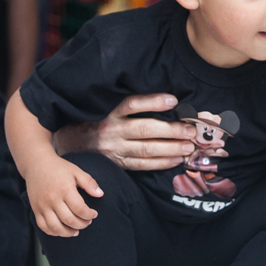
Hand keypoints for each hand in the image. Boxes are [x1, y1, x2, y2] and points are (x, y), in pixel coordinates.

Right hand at [23, 154, 103, 236]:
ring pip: (55, 227)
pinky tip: (62, 230)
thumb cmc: (59, 168)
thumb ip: (89, 183)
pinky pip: (43, 226)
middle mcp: (52, 199)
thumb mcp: (76, 171)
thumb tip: (100, 194)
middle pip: (69, 220)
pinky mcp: (35, 209)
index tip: (94, 214)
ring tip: (76, 231)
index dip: (89, 215)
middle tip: (87, 222)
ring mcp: (42, 206)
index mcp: (65, 189)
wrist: (37, 164)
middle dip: (82, 224)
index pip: (79, 209)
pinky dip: (53, 232)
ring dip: (68, 233)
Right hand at [54, 93, 195, 170]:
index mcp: (111, 113)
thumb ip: (131, 108)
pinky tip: (176, 160)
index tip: (173, 100)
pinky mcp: (119, 164)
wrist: (74, 144)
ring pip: (146, 149)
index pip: (133, 104)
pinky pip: (143, 165)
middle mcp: (113, 130)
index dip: (153, 102)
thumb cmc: (99, 123)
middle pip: (145, 129)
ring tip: (188, 146)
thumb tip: (168, 102)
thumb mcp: (108, 109)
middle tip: (191, 130)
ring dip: (170, 148)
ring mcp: (115, 149)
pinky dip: (161, 163)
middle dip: (171, 130)